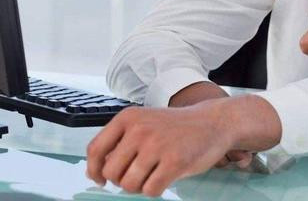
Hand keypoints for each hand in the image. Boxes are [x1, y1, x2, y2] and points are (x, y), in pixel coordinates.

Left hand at [86, 95, 280, 196]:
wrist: (213, 122)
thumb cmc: (177, 127)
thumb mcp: (145, 122)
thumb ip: (121, 141)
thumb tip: (98, 171)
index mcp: (128, 118)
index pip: (95, 149)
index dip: (94, 170)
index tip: (100, 179)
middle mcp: (139, 130)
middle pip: (111, 173)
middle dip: (122, 180)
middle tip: (139, 174)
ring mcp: (157, 145)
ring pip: (129, 184)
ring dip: (140, 186)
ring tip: (153, 174)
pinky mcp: (174, 162)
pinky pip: (150, 191)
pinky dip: (156, 190)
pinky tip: (165, 177)